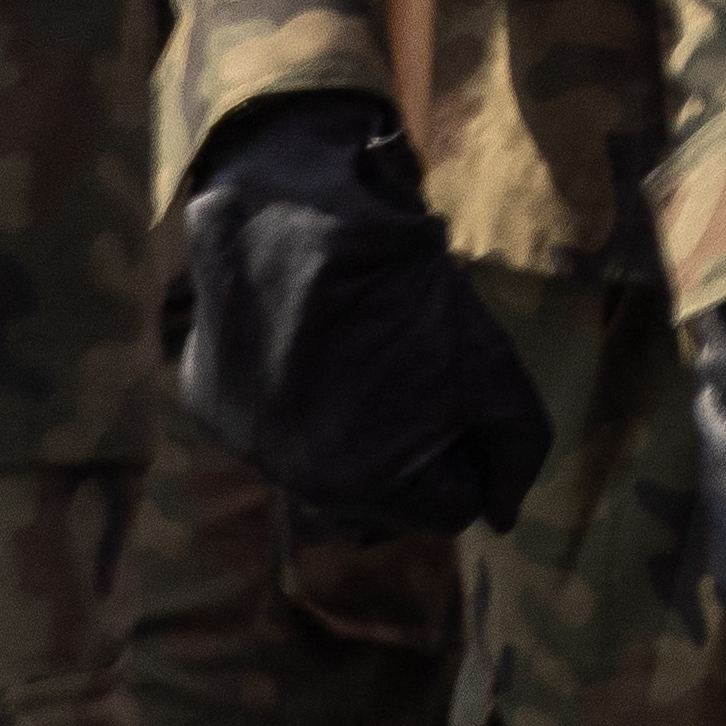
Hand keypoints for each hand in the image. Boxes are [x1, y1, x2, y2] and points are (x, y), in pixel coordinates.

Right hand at [172, 96, 552, 539]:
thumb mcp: (491, 364)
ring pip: (329, 457)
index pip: (449, 507)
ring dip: (357, 419)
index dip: (476, 451)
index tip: (470, 393)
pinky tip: (312, 333)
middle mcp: (290, 479)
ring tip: (367, 345)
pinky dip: (301, 385)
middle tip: (423, 368)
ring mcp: (243, 440)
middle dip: (417, 442)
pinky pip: (275, 415)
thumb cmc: (403, 288)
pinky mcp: (209, 396)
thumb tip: (503, 514)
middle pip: (387, 491)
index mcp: (359, 484)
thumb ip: (517, 445)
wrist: (290, 210)